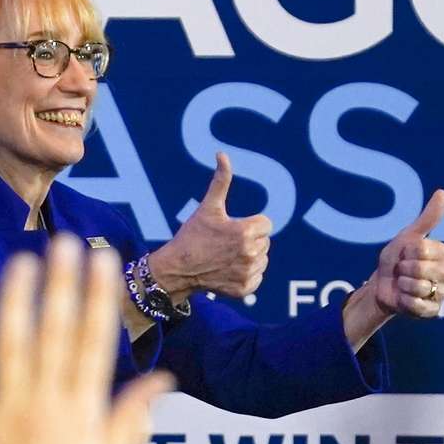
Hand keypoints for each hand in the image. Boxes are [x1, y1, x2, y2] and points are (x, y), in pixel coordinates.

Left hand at [0, 235, 172, 443]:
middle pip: (55, 334)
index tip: (100, 261)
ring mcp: (6, 416)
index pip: (93, 342)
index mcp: (83, 412)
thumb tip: (163, 379)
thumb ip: (133, 415)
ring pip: (11, 347)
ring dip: (16, 301)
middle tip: (64, 242)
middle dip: (61, 285)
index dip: (97, 297)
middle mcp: (46, 407)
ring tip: (21, 261)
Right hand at [148, 152, 271, 301]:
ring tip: (227, 256)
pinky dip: (246, 275)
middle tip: (226, 243)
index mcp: (246, 231)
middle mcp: (250, 253)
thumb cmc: (192, 235)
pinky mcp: (245, 289)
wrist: (177, 269)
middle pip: (265, 241)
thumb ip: (221, 181)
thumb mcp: (208, 207)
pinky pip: (257, 277)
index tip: (233, 228)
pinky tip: (228, 270)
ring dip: (250, 257)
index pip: (266, 224)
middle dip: (249, 240)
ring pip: (262, 259)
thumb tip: (222, 154)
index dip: (250, 224)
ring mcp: (248, 273)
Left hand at [341, 189, 443, 349]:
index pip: (421, 249)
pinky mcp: (433, 311)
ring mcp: (442, 293)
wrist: (382, 285)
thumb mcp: (409, 236)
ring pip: (417, 287)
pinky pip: (416, 305)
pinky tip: (404, 298)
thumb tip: (443, 193)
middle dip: (403, 269)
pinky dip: (404, 302)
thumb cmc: (396, 258)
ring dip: (402, 286)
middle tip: (403, 271)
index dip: (406, 252)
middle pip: (420, 269)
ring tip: (404, 285)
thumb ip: (428, 218)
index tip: (406, 254)